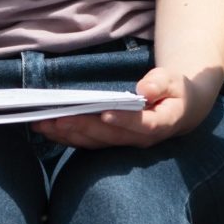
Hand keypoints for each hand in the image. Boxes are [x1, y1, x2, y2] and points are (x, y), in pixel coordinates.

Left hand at [32, 66, 216, 149]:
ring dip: (68, 135)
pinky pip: (89, 142)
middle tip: (57, 119)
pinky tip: (48, 130)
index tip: (105, 114)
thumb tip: (145, 90)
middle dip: (82, 127)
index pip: (142, 124)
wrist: (180, 111)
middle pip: (109, 135)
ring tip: (43, 125)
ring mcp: (125, 142)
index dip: (124, 120)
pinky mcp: (112, 141)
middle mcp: (140, 138)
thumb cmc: (175, 92)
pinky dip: (68, 137)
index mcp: (160, 123)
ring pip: (95, 142)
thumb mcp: (174, 81)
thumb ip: (160, 83)